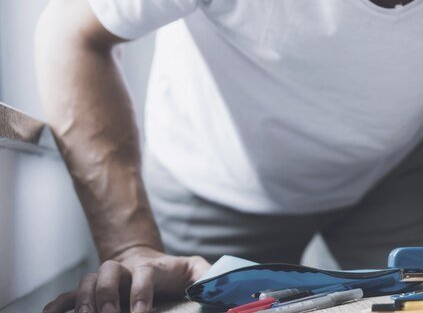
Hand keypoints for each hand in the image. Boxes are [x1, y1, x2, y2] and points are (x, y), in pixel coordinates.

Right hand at [42, 246, 209, 312]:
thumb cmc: (176, 274)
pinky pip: (67, 297)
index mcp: (153, 267)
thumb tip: (218, 285)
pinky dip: (57, 306)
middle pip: (108, 272)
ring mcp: (105, 281)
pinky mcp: (91, 293)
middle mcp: (125, 271)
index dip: (140, 292)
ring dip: (82, 300)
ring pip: (86, 281)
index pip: (144, 273)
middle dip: (106, 295)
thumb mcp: (197, 271)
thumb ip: (208, 275)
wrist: (152, 264)